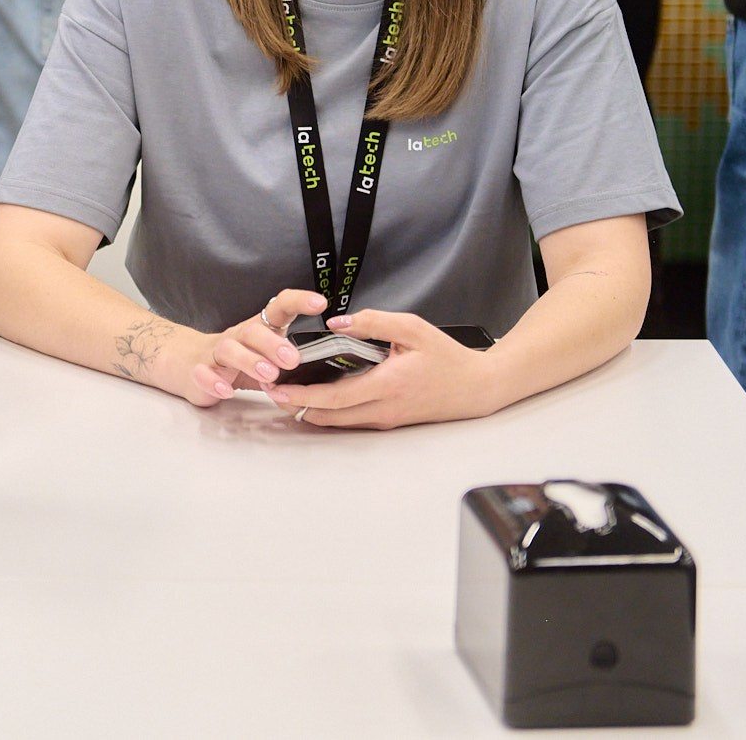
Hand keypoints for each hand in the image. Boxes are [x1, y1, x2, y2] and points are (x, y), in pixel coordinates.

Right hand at [184, 288, 324, 405]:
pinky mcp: (199, 371)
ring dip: (249, 360)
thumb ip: (289, 364)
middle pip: (253, 331)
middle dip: (273, 343)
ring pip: (229, 349)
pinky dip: (214, 381)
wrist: (187, 362)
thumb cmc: (238, 360)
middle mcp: (238, 336)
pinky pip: (204, 373)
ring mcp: (216, 352)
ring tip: (268, 375)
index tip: (320, 303)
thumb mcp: (266, 357)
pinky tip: (227, 391)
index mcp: (259, 328)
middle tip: (292, 359)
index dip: (298, 301)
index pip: (278, 307)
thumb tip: (327, 371)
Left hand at [269, 310, 497, 428]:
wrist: (476, 389)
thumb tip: (335, 322)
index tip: (276, 387)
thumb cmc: (446, 357)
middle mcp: (382, 409)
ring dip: (309, 410)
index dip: (301, 395)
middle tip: (269, 391)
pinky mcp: (388, 422)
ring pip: (337, 422)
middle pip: (328, 416)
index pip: (334, 397)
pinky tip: (313, 398)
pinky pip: (350, 421)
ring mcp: (384, 420)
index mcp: (387, 385)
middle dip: (295, 406)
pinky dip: (328, 412)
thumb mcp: (412, 328)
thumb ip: (372, 322)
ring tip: (284, 393)